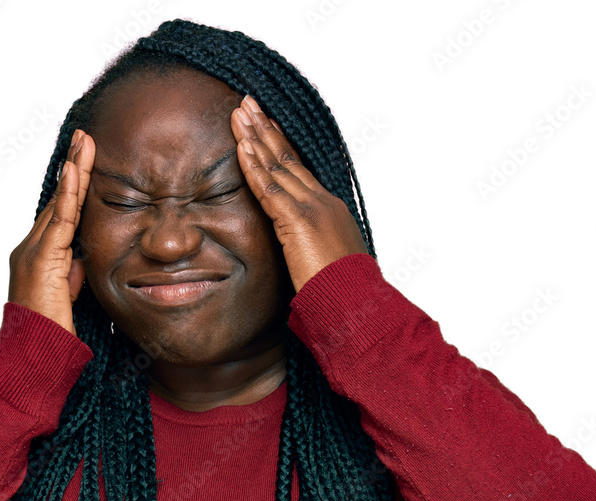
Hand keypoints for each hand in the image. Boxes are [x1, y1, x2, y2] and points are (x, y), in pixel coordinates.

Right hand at [8, 129, 94, 335]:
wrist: (34, 356)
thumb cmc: (51, 335)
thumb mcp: (69, 299)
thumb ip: (73, 277)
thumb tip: (82, 261)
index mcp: (40, 257)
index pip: (61, 214)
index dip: (73, 187)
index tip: (83, 161)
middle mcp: (31, 248)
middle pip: (58, 201)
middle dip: (73, 168)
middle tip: (84, 138)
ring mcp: (34, 252)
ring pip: (58, 204)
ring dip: (73, 171)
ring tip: (85, 142)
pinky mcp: (42, 260)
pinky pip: (59, 220)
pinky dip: (68, 194)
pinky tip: (75, 171)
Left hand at [230, 95, 367, 292]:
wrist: (356, 302)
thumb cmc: (344, 291)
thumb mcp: (329, 262)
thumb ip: (314, 247)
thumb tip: (305, 250)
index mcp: (329, 210)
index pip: (299, 170)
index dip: (280, 145)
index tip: (266, 124)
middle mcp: (322, 202)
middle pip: (288, 158)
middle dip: (265, 129)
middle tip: (248, 104)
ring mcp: (311, 209)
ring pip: (278, 165)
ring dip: (256, 137)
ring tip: (240, 114)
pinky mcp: (298, 221)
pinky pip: (270, 188)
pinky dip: (254, 166)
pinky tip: (242, 147)